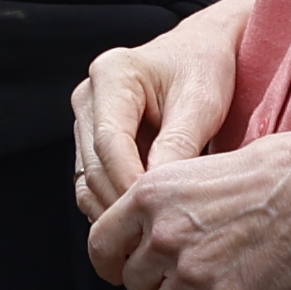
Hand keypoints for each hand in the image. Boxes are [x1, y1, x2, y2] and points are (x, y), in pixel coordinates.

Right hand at [71, 0, 250, 221]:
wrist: (201, 52)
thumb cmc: (204, 69)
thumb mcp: (202, 103)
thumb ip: (179, 144)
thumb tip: (156, 193)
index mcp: (112, 73)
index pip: (109, 141)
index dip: (129, 182)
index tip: (157, 213)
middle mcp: (89, 95)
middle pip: (94, 165)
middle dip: (122, 203)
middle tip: (156, 236)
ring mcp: (86, 119)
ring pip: (89, 179)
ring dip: (115, 209)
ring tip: (151, 236)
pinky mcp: (91, 141)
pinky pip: (94, 182)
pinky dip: (114, 204)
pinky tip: (143, 221)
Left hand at [86, 122, 290, 289]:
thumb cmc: (269, 171)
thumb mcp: (194, 169)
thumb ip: (160, 205)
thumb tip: (143, 238)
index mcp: (149, 196)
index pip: (101, 246)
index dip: (111, 266)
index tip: (123, 272)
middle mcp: (164, 236)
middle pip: (135, 285)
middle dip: (158, 286)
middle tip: (187, 279)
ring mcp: (194, 273)